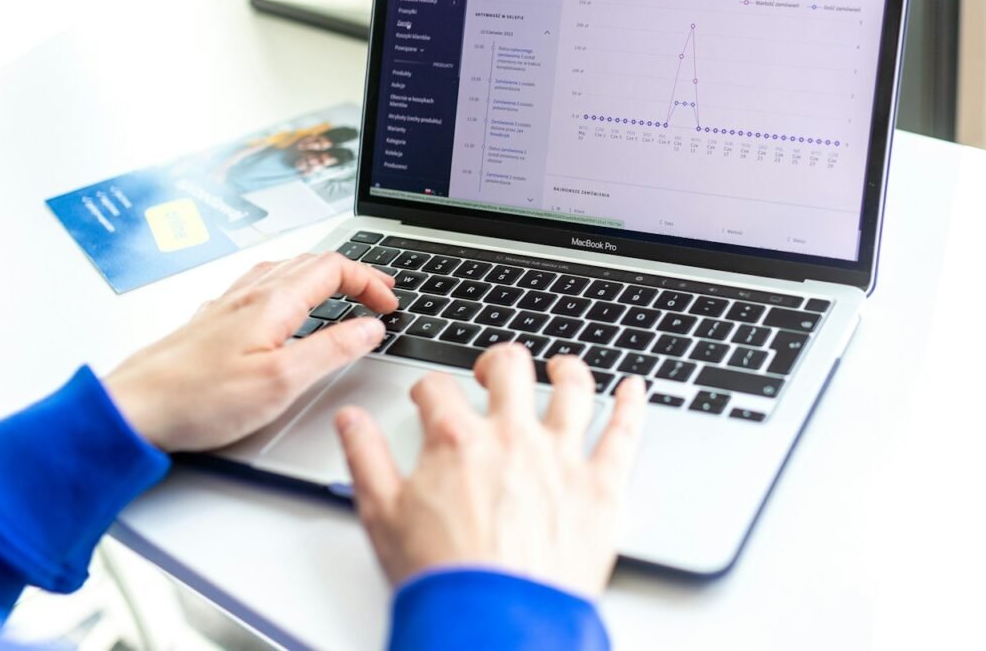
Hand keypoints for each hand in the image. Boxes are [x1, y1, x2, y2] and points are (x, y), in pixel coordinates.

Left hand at [105, 253, 397, 452]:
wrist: (133, 409)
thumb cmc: (197, 399)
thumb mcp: (281, 381)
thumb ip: (331, 350)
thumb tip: (369, 328)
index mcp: (272, 302)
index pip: (335, 268)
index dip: (371, 281)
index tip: (390, 304)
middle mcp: (249, 294)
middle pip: (312, 262)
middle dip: (354, 273)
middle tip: (379, 292)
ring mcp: (229, 305)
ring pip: (285, 270)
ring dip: (322, 275)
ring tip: (343, 291)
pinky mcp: (213, 321)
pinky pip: (261, 285)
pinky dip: (291, 286)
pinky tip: (285, 304)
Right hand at [336, 343, 647, 598]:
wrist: (494, 622)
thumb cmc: (443, 580)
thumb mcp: (381, 516)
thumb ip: (366, 458)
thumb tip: (351, 420)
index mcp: (457, 439)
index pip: (438, 388)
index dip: (429, 389)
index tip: (429, 399)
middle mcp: (513, 436)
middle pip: (511, 368)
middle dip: (498, 362)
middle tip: (494, 373)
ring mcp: (561, 457)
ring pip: (572, 388)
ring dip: (567, 370)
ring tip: (562, 367)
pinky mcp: (601, 487)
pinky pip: (624, 433)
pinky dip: (632, 405)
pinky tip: (634, 389)